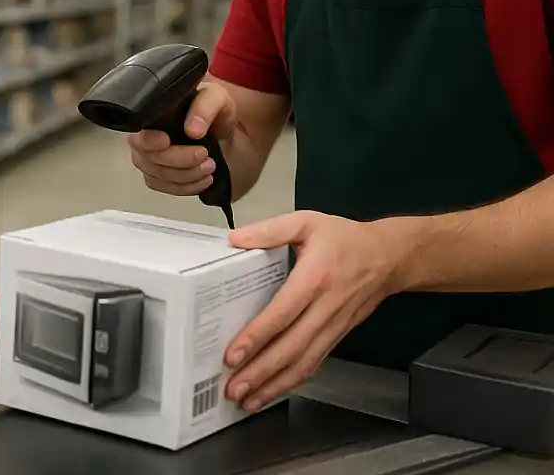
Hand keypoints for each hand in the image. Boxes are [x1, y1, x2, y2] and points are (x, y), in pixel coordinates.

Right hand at [127, 80, 237, 196]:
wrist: (222, 133)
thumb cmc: (213, 112)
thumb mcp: (216, 98)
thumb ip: (205, 106)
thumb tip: (192, 129)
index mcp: (152, 117)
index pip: (139, 135)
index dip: (149, 142)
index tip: (167, 140)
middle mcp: (145, 140)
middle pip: (150, 159)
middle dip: (180, 160)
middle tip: (205, 154)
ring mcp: (150, 161)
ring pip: (160, 177)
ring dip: (188, 175)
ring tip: (210, 166)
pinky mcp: (160, 178)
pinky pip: (169, 189)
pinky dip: (189, 187)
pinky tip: (205, 178)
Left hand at [222, 211, 403, 411]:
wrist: (389, 257)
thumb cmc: (345, 238)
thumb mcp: (307, 222)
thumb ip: (270, 230)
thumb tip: (235, 240)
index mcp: (315, 277)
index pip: (283, 313)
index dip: (257, 336)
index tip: (234, 354)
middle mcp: (325, 308)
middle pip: (292, 348)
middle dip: (261, 372)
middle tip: (232, 388)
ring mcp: (333, 326)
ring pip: (304, 363)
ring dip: (274, 385)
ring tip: (246, 399)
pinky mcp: (337, 336)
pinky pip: (314, 363)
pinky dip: (292, 381)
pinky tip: (272, 390)